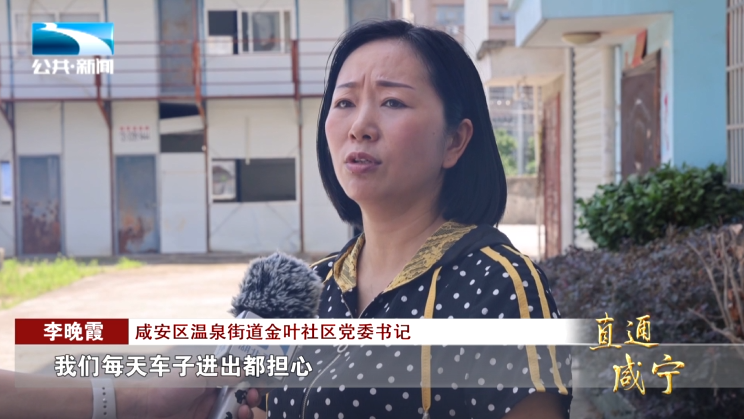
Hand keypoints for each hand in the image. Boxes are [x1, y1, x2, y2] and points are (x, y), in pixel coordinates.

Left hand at [118, 377, 260, 418]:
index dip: (251, 375)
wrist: (138, 411)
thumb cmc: (165, 387)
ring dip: (245, 411)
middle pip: (240, 395)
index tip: (264, 378)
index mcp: (210, 374)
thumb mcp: (198, 375)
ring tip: (245, 410)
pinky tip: (238, 417)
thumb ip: (223, 374)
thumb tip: (244, 372)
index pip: (237, 373)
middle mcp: (211, 392)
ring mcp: (208, 410)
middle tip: (254, 397)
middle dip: (251, 395)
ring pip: (234, 412)